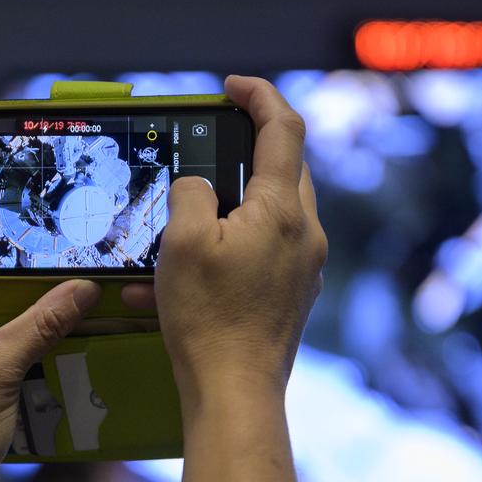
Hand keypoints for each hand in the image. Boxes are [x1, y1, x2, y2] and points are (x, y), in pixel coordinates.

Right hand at [123, 76, 326, 404]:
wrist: (234, 394)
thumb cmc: (209, 320)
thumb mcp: (181, 242)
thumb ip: (190, 193)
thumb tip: (198, 187)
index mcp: (282, 210)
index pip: (284, 129)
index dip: (260, 96)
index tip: (233, 87)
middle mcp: (304, 235)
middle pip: (285, 171)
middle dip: (247, 152)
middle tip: (210, 147)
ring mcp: (303, 270)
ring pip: (271, 216)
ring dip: (228, 211)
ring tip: (177, 232)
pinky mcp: (292, 299)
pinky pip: (261, 258)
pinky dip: (225, 254)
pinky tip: (177, 283)